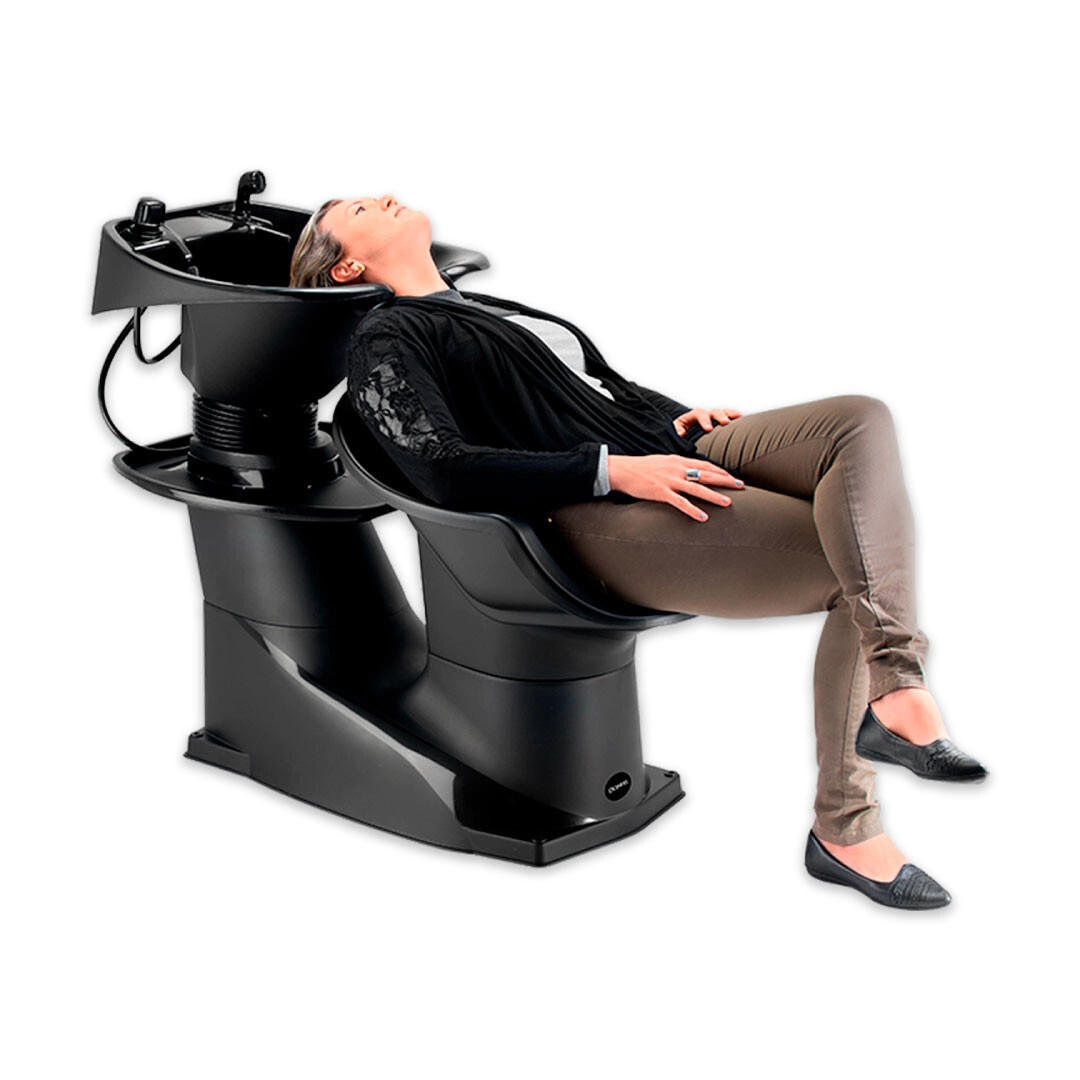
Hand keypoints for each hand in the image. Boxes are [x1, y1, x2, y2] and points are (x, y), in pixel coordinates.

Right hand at [607, 454, 743, 521]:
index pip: (705, 465)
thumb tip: (690, 473)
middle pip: (707, 474)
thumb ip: (677, 467)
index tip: (732, 477)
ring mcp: (670, 481)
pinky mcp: (661, 492)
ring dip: (714, 496)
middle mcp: (677, 469)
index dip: (721, 471)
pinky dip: (693, 510)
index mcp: (678, 460)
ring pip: (698, 489)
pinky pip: (680, 503)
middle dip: (725, 480)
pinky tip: (703, 518)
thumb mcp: (662, 462)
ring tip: (728, 503)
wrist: (622, 470)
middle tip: (741, 485)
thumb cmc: (641, 467)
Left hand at [673, 407, 742, 437]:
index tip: (708, 429)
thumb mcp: (673, 434)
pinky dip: (733, 419)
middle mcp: (702, 417)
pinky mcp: (716, 427)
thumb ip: (676, 432)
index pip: (698, 414)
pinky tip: (742, 420)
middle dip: (719, 416)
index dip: (704, 420)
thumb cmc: (675, 438)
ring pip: (721, 414)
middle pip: (712, 412)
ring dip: (730, 414)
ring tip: (739, 416)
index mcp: (690, 418)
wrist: (677, 444)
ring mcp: (710, 421)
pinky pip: (726, 420)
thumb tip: (680, 433)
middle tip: (725, 423)